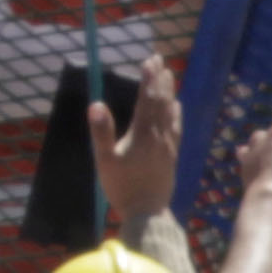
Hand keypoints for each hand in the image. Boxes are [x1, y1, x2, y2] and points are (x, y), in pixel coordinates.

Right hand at [93, 67, 184, 234]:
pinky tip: (176, 107)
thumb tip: (95, 104)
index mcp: (142, 134)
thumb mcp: (105, 161)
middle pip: (161, 101)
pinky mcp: (172, 155)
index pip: (147, 99)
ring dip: (169, 92)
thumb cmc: (122, 187)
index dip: (149, 78)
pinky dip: (176, 112)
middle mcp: (159, 135)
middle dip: (160, 79)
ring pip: (171, 112)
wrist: (147, 213)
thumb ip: (101, 132)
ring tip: (169, 76)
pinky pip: (176, 127)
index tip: (149, 60)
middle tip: (159, 59)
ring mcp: (168, 145)